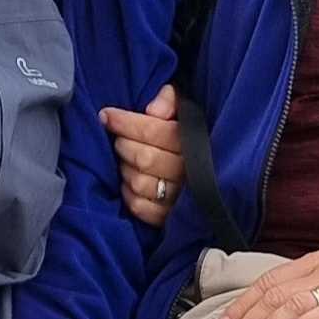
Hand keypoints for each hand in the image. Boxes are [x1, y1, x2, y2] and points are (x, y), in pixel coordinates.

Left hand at [102, 85, 184, 225]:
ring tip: (125, 160)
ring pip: (139, 182)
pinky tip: (129, 182)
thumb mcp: (186, 109)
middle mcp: (189, 171)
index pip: (153, 131)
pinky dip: (128, 194)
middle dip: (124, 145)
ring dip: (125, 169)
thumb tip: (152, 110)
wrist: (212, 169)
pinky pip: (140, 207)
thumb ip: (171, 101)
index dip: (125, 122)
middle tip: (120, 139)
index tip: (106, 115)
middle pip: (144, 158)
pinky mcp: (170, 218)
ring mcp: (180, 198)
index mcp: (195, 141)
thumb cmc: (191, 134)